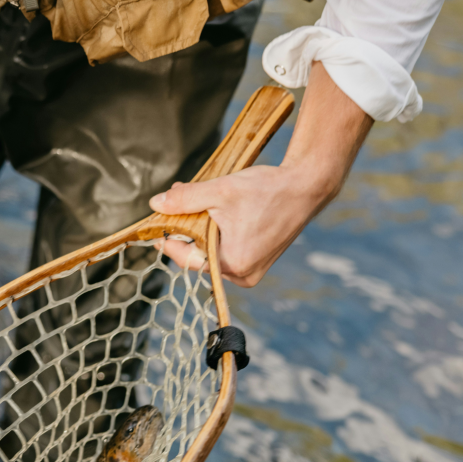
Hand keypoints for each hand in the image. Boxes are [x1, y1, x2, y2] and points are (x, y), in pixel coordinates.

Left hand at [149, 165, 327, 287]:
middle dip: (186, 232)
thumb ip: (186, 200)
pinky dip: (218, 235)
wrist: (307, 186)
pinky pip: (227, 253)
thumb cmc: (268, 190)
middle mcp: (242, 275)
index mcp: (232, 264)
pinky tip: (216, 214)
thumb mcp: (220, 192)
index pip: (187, 258)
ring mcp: (251, 271)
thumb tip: (156, 204)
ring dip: (201, 231)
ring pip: (212, 254)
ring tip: (199, 205)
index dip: (169, 241)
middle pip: (199, 257)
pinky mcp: (258, 263)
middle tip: (175, 208)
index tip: (156, 228)